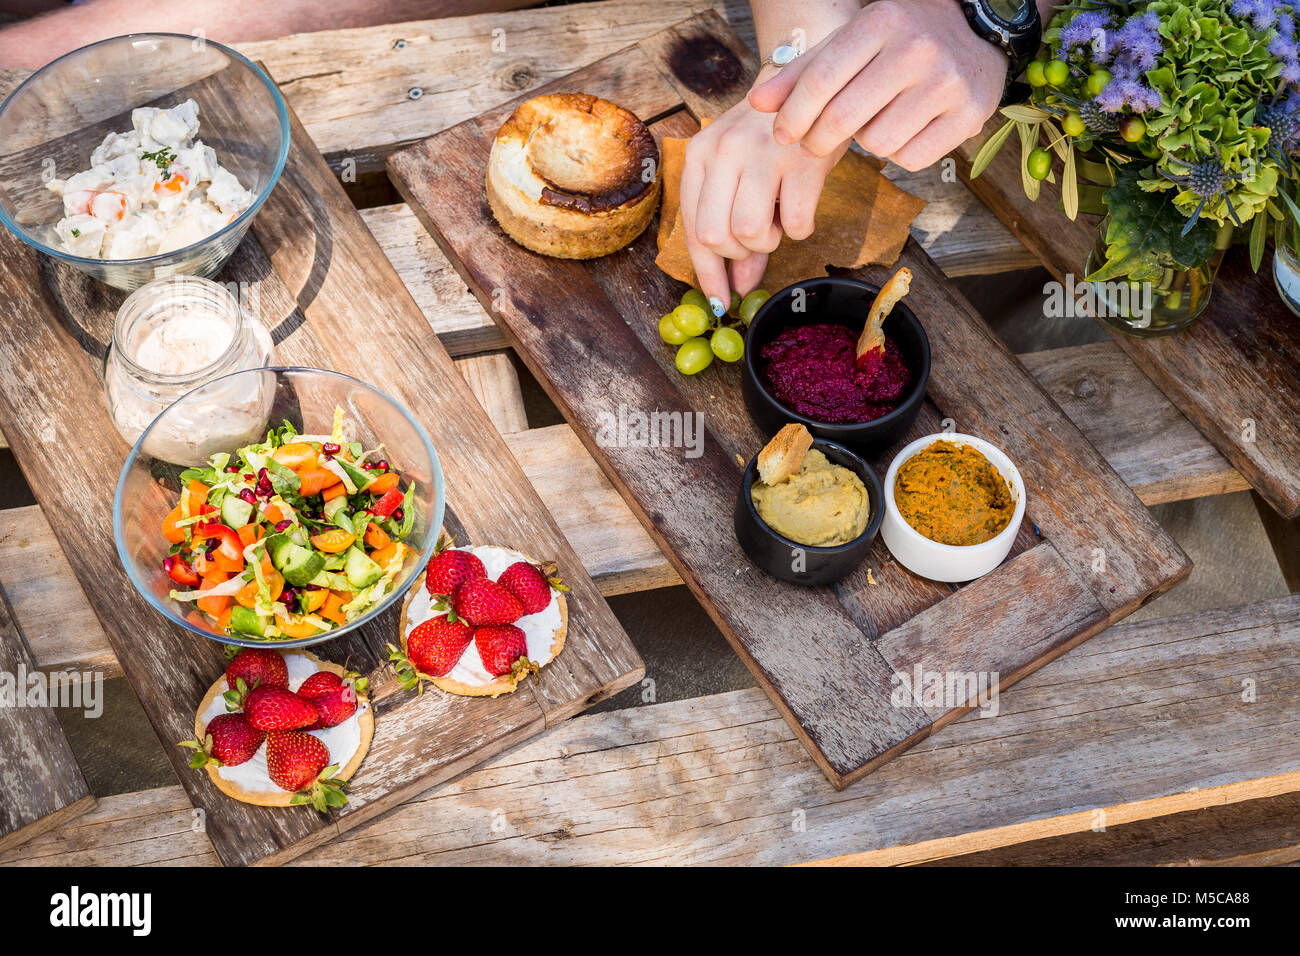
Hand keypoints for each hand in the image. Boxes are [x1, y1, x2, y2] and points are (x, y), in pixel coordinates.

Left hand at [680, 96, 846, 313]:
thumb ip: (734, 226)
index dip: (706, 273)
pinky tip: (802, 205)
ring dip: (770, 241)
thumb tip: (737, 287)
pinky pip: (796, 226)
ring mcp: (762, 152)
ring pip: (749, 233)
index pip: (692, 228)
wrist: (817, 83)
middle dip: (739, 253)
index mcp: (701, 154)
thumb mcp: (743, 174)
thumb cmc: (773, 137)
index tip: (721, 302)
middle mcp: (724, 150)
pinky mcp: (802, 159)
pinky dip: (800, 229)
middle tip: (759, 236)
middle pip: (714, 236)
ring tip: (780, 217)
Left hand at [749, 0, 1006, 171]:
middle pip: (843, 118)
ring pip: (877, 143)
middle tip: (815, 143)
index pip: (820, 80)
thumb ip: (801, 72)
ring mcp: (947, 81)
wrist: (975, 34)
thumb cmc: (896, 42)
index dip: (793, 115)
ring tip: (876, 122)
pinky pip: (911, 158)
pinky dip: (900, 153)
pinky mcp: (970, 113)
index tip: (782, 135)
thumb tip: (757, 104)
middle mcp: (917, 47)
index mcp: (881, 21)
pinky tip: (906, 130)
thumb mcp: (849, 43)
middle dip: (819, 140)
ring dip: (866, 143)